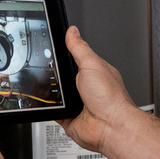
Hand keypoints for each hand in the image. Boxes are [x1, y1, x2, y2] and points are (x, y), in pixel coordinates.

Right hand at [58, 26, 141, 154]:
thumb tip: (72, 32)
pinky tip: (52, 104)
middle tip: (51, 72)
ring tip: (56, 90)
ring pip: (56, 93)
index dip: (64, 54)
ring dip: (53, 92)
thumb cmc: (110, 98)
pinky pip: (52, 110)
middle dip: (55, 75)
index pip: (75, 58)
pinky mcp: (68, 116)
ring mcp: (77, 102)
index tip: (53, 49)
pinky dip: (49, 108)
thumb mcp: (92, 64)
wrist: (110, 126)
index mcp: (94, 72)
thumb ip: (80, 48)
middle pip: (63, 76)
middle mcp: (86, 87)